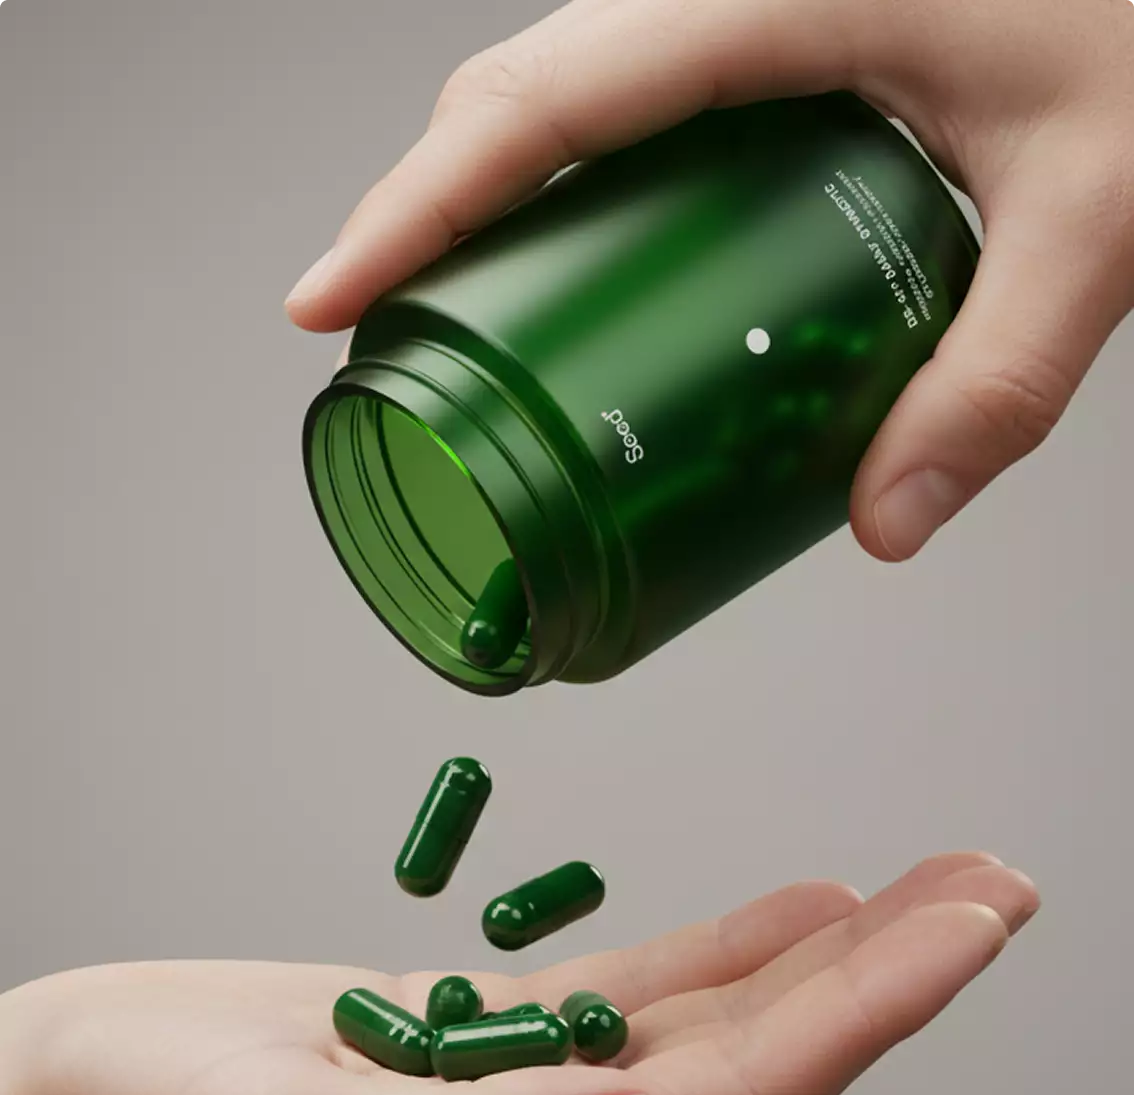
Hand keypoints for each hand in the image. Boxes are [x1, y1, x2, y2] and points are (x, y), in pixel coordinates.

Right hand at [0, 852, 1036, 1094]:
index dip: (874, 1006)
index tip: (969, 926)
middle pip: (767, 1057)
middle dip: (894, 971)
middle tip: (992, 888)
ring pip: (718, 1021)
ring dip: (830, 955)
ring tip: (926, 891)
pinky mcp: (480, 1044)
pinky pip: (638, 994)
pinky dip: (726, 950)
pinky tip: (789, 916)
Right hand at [286, 0, 1132, 560]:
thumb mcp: (1098, 216)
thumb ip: (999, 382)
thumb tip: (888, 522)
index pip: (548, 99)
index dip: (417, 202)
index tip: (331, 295)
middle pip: (523, 82)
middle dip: (426, 205)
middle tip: (378, 325)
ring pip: (566, 77)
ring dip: (489, 186)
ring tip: (453, 306)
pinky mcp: (778, 22)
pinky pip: (631, 86)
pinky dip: (570, 168)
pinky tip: (581, 255)